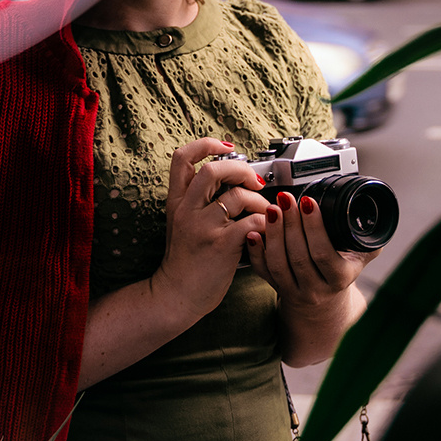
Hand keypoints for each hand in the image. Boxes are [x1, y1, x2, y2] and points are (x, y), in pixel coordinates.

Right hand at [155, 137, 270, 327]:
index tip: (225, 146)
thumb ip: (199, 201)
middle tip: (254, 182)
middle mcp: (187, 210)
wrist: (176, 295)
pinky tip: (263, 231)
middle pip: (213, 169)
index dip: (205, 144)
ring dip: (259, 201)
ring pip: (238, 195)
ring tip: (262, 213)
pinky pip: (251, 222)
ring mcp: (203, 226)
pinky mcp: (220, 245)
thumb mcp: (182, 224)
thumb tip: (232, 180)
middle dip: (241, 169)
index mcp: (177, 202)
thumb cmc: (185, 261)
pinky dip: (264, 223)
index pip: (182, 158)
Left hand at [245, 190, 370, 365]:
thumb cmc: (340, 276)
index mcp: (338, 279)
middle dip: (291, 224)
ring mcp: (293, 290)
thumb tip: (376, 217)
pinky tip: (254, 233)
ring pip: (278, 264)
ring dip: (273, 234)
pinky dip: (255, 252)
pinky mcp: (276, 288)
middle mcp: (315, 288)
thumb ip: (367, 242)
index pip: (323, 253)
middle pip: (298, 256)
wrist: (323, 308)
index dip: (314, 228)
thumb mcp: (359, 261)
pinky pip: (263, 272)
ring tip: (272, 210)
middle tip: (286, 199)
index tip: (309, 202)